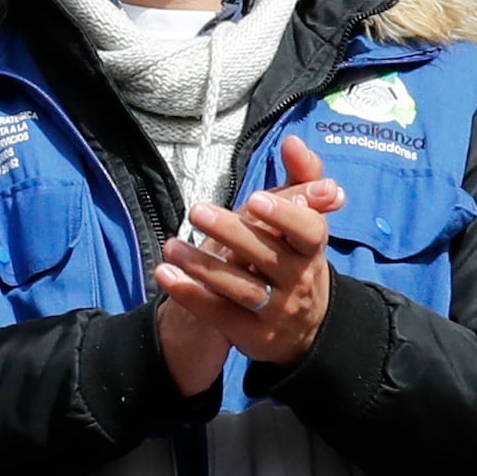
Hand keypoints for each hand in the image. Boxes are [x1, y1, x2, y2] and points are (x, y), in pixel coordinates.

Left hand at [159, 136, 344, 369]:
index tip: (255, 200)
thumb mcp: (306, 222)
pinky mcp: (251, 334)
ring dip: (202, 266)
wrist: (306, 330)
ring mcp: (276, 311)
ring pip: (239, 287)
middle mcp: (298, 281)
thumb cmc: (297, 259)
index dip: (284, 216)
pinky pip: (219, 314)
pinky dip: (191, 295)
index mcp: (312, 249)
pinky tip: (165, 275)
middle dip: (232, 233)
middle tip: (197, 210)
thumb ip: (302, 179)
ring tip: (172, 245)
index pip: (308, 231)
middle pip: (266, 256)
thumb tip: (292, 141)